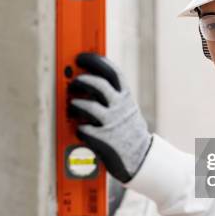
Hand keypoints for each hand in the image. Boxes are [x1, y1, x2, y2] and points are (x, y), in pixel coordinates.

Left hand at [67, 53, 151, 182]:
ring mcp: (111, 124)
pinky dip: (79, 128)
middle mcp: (120, 108)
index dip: (95, 61)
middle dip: (82, 80)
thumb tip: (89, 80)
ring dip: (75, 104)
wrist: (142, 158)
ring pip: (88, 106)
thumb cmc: (128, 131)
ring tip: (72, 106)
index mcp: (126, 97)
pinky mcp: (103, 140)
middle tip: (73, 82)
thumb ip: (112, 96)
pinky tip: (79, 129)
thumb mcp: (126, 109)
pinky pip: (84, 129)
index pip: (112, 72)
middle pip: (98, 85)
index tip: (81, 57)